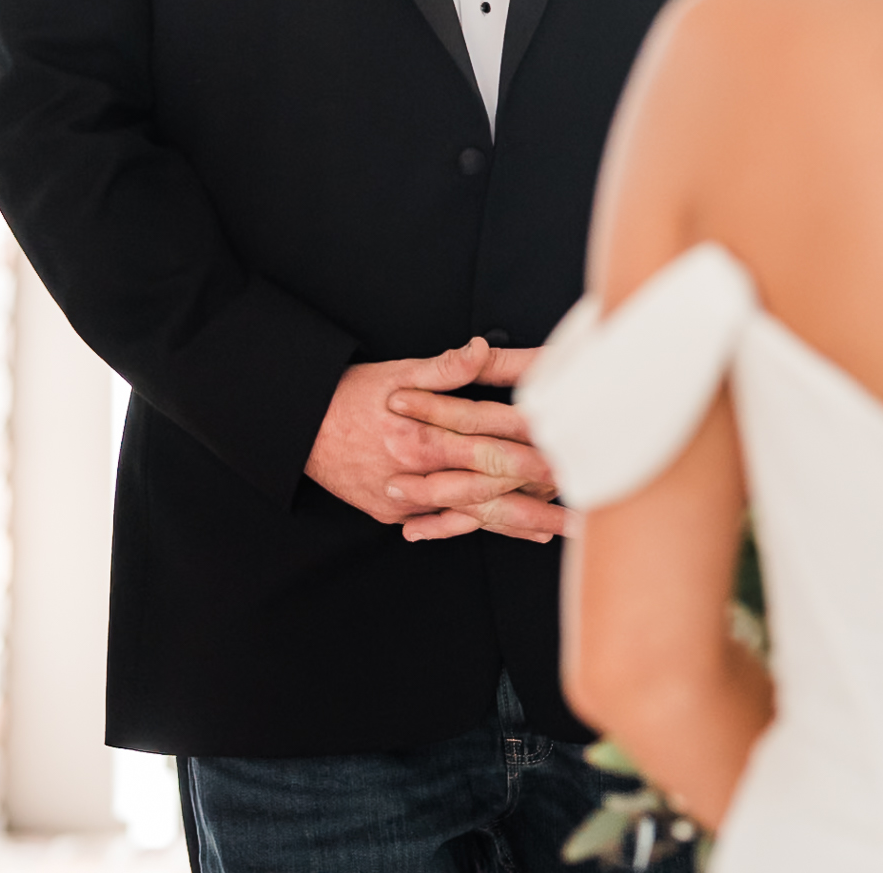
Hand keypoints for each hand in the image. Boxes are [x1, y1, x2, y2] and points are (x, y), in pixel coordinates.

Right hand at [305, 337, 571, 543]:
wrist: (301, 427)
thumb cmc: (353, 394)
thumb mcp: (399, 372)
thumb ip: (445, 369)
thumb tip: (479, 349)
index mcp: (424, 433)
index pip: (490, 441)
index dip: (532, 449)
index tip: (568, 456)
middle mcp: (419, 471)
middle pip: (490, 486)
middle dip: (538, 497)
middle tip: (581, 506)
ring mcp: (406, 498)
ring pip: (473, 513)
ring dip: (519, 522)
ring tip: (559, 529)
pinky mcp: (394, 512)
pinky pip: (442, 523)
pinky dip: (479, 528)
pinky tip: (515, 533)